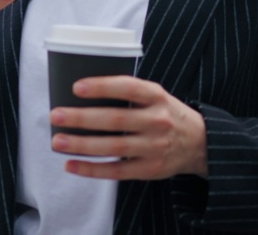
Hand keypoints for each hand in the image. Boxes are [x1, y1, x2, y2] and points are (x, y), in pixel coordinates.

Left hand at [49, 76, 206, 179]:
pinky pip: (116, 171)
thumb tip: (83, 93)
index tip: (76, 87)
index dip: (102, 87)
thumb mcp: (156, 96)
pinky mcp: (149, 169)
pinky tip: (71, 165)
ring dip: (82, 145)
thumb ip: (129, 93)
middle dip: (82, 118)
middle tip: (56, 116)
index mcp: (157, 97)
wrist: (200, 143)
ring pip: (113, 147)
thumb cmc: (167, 114)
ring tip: (58, 141)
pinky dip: (92, 169)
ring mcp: (154, 147)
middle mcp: (157, 121)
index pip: (128, 88)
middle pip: (115, 120)